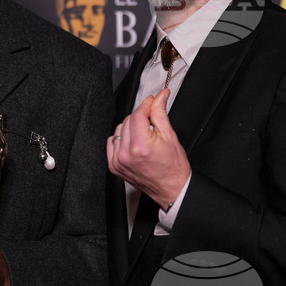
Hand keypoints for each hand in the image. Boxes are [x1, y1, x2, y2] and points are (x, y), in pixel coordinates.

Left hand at [107, 87, 190, 208]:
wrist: (171, 188)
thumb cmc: (173, 167)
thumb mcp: (170, 136)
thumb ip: (160, 113)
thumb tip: (159, 96)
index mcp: (140, 146)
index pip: (138, 114)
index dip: (147, 105)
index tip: (153, 101)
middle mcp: (125, 154)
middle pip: (128, 120)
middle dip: (141, 117)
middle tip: (152, 123)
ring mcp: (117, 161)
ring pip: (119, 129)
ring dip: (131, 128)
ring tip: (144, 136)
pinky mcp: (113, 166)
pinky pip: (112, 142)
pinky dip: (121, 139)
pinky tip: (133, 143)